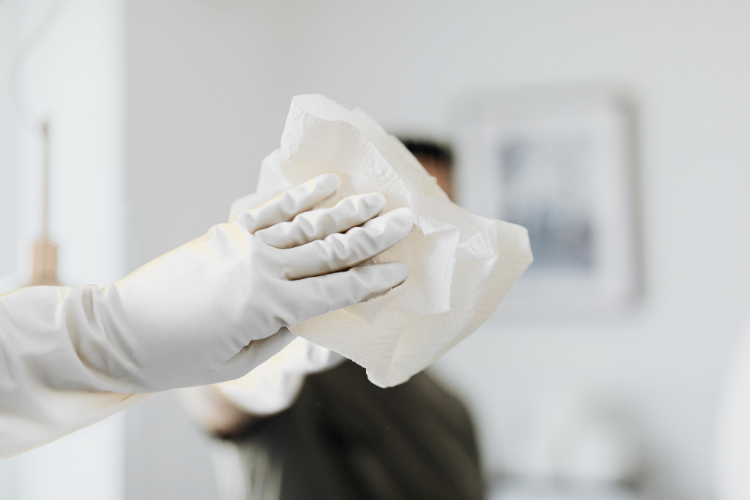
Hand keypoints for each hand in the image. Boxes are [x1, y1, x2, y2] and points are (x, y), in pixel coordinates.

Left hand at [77, 174, 411, 391]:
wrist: (123, 333)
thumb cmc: (182, 360)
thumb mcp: (242, 361)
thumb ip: (284, 331)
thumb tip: (314, 309)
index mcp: (270, 305)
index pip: (336, 289)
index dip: (373, 279)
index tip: (402, 268)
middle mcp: (264, 267)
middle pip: (330, 248)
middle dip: (373, 236)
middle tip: (407, 221)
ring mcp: (245, 243)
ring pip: (307, 224)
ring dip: (346, 211)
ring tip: (377, 199)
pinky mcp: (227, 231)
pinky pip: (271, 210)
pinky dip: (301, 196)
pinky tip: (327, 185)